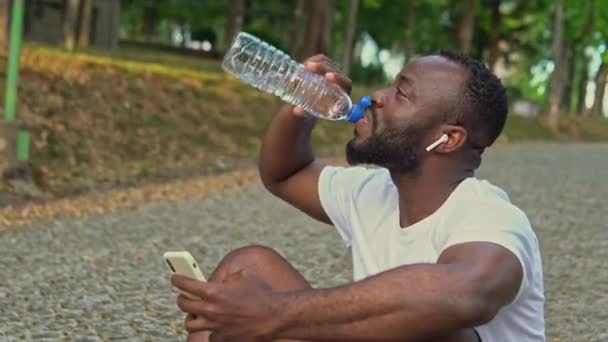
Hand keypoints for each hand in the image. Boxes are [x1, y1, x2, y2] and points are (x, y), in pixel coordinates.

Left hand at [171, 269, 286, 340]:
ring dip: (192, 316)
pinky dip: (211, 329)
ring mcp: (216, 326)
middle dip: (181, 298)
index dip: (178, 280)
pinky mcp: (223, 338)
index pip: (186, 285)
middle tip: (183, 296)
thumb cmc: (262, 293)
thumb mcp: (245, 276)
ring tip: (196, 312)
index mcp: (214, 292)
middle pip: (184, 305)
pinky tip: (217, 324)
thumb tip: (221, 281)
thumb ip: (228, 277)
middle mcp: (211, 310)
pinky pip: (210, 334)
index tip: (174, 278)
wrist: (276, 316)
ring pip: (191, 324)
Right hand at [293, 54, 352, 116]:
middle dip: (324, 67)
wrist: (307, 107)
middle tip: (310, 68)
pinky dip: (314, 60)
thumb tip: (296, 111)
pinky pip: (321, 60)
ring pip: (328, 64)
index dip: (339, 79)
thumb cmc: (311, 113)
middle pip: (336, 70)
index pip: (346, 83)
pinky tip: (305, 65)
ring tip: (305, 66)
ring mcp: (332, 74)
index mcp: (343, 95)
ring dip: (318, 63)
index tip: (327, 77)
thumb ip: (304, 113)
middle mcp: (339, 83)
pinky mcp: (323, 69)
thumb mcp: (309, 114)